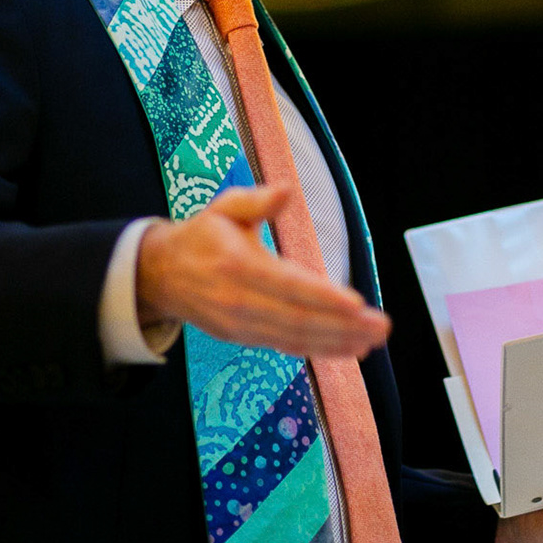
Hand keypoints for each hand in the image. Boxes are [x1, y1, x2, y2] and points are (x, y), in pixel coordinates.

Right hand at [135, 184, 389, 358]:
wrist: (160, 276)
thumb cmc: (202, 236)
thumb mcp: (224, 208)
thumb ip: (256, 200)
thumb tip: (287, 191)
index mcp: (238, 265)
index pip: (288, 286)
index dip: (324, 298)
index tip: (357, 303)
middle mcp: (241, 301)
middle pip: (298, 319)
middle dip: (343, 326)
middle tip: (381, 325)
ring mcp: (242, 325)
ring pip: (296, 338)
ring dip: (339, 341)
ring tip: (374, 339)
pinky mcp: (244, 338)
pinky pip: (287, 346)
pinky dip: (321, 350)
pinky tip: (351, 348)